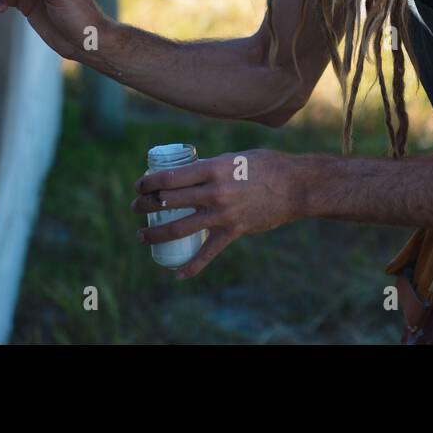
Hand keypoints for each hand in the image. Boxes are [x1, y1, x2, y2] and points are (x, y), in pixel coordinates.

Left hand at [131, 150, 301, 279]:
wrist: (295, 186)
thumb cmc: (264, 165)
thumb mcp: (233, 158)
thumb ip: (210, 167)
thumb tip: (187, 174)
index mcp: (213, 168)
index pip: (171, 177)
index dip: (149, 182)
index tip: (140, 185)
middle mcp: (215, 191)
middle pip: (169, 201)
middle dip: (147, 205)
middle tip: (137, 207)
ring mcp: (224, 214)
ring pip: (180, 228)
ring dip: (156, 233)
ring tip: (142, 236)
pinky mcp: (234, 231)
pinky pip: (208, 253)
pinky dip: (192, 266)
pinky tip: (177, 274)